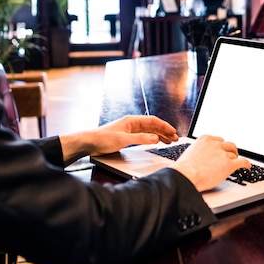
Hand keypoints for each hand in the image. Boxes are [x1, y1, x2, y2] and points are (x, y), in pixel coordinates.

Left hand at [60, 115, 177, 163]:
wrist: (89, 143)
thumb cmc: (102, 138)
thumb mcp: (123, 139)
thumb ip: (141, 138)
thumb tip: (155, 138)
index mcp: (132, 120)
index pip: (153, 121)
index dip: (164, 126)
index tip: (173, 132)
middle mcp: (132, 124)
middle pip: (153, 126)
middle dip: (164, 131)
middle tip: (175, 138)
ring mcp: (130, 130)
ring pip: (149, 131)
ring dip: (160, 135)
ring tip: (169, 141)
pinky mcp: (127, 137)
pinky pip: (144, 136)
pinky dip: (152, 139)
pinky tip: (156, 142)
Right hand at [171, 135, 250, 191]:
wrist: (186, 175)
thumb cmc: (184, 168)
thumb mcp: (189, 153)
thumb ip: (198, 151)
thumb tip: (200, 156)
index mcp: (205, 139)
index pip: (217, 140)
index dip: (220, 146)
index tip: (221, 149)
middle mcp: (215, 144)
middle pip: (228, 144)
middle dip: (229, 150)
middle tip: (230, 155)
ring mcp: (223, 154)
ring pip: (233, 153)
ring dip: (235, 157)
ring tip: (236, 161)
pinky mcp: (229, 164)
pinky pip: (242, 161)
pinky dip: (246, 163)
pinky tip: (247, 166)